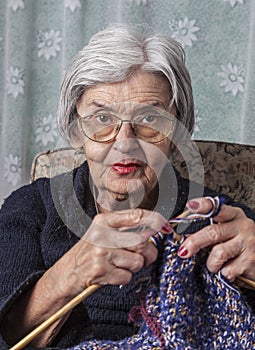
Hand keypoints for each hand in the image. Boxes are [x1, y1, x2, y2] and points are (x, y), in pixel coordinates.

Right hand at [50, 208, 170, 296]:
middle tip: (147, 257)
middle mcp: (102, 234)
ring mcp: (101, 253)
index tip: (164, 225)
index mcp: (104, 221)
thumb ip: (125, 228)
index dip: (155, 220)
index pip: (136, 215)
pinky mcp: (100, 271)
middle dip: (150, 253)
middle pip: (142, 242)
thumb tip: (155, 229)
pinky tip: (112, 274)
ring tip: (122, 265)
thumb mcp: (103, 233)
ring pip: (137, 262)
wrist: (67, 273)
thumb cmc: (90, 252)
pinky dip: (124, 278)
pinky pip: (127, 277)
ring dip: (135, 267)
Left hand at [177, 197, 254, 282]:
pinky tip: (228, 271)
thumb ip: (209, 233)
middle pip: (213, 232)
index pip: (218, 208)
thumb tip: (185, 239)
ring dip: (211, 263)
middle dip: (194, 242)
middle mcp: (243, 226)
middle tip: (183, 251)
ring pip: (218, 253)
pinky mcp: (250, 261)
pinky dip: (222, 274)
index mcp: (234, 215)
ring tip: (215, 265)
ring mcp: (248, 243)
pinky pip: (226, 270)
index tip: (191, 205)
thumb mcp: (227, 234)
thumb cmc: (240, 246)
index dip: (204, 206)